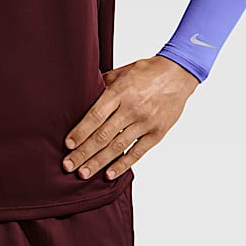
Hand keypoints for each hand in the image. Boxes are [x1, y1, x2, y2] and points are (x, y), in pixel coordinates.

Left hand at [61, 55, 198, 181]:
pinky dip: (123, 164)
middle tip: (67, 166)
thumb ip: (103, 84)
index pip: (95, 116)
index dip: (80, 131)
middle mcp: (131, 109)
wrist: (178, 74)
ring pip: (117, 147)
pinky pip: (137, 152)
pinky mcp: (157, 133)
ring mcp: (145, 123)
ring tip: (83, 173)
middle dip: (83, 152)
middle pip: (103, 135)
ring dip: (98, 162)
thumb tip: (83, 93)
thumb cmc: (147, 71)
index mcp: (120, 92)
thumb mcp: (122, 71)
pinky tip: (109, 174)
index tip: (67, 144)